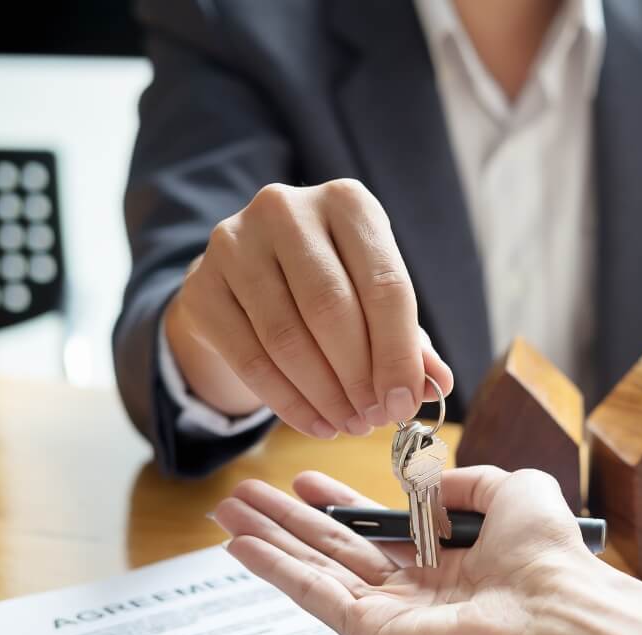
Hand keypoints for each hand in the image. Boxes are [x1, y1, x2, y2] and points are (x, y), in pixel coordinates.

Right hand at [165, 179, 452, 436]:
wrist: (247, 277)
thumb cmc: (327, 286)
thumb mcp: (374, 300)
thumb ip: (409, 338)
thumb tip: (439, 384)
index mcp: (347, 202)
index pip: (384, 284)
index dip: (398, 354)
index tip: (404, 403)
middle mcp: (287, 209)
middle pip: (331, 310)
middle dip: (359, 377)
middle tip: (374, 419)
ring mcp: (235, 243)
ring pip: (287, 338)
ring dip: (325, 395)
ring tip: (348, 424)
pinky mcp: (203, 285)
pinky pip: (250, 358)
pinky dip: (288, 402)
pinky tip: (315, 423)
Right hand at [216, 466, 593, 634]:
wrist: (555, 609)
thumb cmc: (544, 553)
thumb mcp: (512, 489)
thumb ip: (467, 480)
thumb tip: (433, 480)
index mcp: (442, 559)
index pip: (375, 528)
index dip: (337, 502)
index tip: (305, 480)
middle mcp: (410, 589)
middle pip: (333, 546)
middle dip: (287, 519)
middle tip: (245, 495)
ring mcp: (387, 613)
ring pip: (314, 568)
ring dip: (268, 539)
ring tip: (228, 512)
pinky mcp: (370, 633)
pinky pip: (313, 594)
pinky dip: (273, 569)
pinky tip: (241, 545)